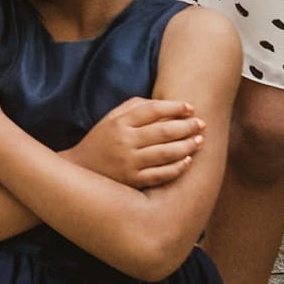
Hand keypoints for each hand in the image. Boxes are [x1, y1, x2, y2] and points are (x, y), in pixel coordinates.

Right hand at [66, 97, 202, 188]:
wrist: (81, 169)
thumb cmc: (102, 140)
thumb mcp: (110, 119)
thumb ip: (132, 108)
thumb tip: (163, 103)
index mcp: (118, 123)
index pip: (150, 110)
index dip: (173, 107)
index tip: (189, 107)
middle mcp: (124, 141)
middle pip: (162, 131)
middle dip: (186, 126)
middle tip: (201, 124)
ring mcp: (129, 162)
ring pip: (165, 153)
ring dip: (187, 146)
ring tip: (199, 140)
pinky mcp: (133, 180)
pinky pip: (161, 174)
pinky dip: (178, 167)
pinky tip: (188, 160)